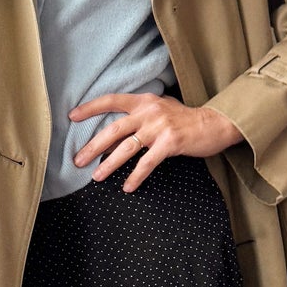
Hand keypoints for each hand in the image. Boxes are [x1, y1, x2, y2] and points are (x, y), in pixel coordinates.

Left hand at [69, 93, 244, 190]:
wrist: (214, 124)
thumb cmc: (185, 120)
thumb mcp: (161, 109)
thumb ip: (140, 115)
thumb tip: (115, 131)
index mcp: (143, 101)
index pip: (111, 100)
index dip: (90, 108)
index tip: (72, 117)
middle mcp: (149, 111)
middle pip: (114, 129)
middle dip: (93, 145)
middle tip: (77, 160)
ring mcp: (159, 127)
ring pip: (127, 147)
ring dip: (109, 164)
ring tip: (96, 176)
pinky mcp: (170, 142)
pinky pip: (147, 162)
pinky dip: (136, 176)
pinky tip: (127, 186)